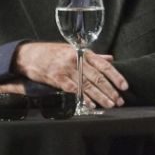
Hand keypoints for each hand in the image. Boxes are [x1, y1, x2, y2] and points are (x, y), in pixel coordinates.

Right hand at [13, 42, 127, 108]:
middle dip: (110, 91)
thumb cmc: (53, 52)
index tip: (124, 86)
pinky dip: (84, 98)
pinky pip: (74, 90)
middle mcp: (77, 60)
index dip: (116, 76)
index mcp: (83, 52)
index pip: (104, 65)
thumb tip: (110, 59)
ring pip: (87, 85)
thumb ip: (93, 56)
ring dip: (100, 97)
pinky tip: (92, 104)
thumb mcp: (74, 50)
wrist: (29, 55)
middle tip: (119, 101)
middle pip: (97, 78)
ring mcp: (66, 69)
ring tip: (110, 104)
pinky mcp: (57, 78)